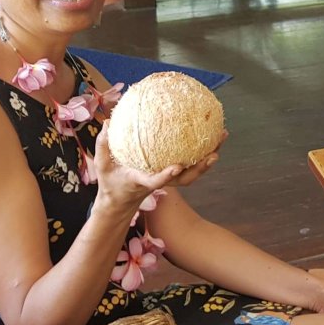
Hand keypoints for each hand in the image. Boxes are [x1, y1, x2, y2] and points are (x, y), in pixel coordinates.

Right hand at [90, 129, 223, 218]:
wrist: (120, 201)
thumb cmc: (111, 183)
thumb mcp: (102, 166)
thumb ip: (103, 146)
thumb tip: (107, 123)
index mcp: (142, 181)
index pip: (156, 181)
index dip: (166, 176)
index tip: (176, 167)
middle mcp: (160, 182)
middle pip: (186, 179)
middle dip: (201, 168)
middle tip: (215, 153)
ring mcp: (169, 179)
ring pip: (193, 172)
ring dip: (209, 158)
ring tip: (222, 136)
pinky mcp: (173, 175)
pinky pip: (191, 164)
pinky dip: (203, 151)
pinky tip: (212, 134)